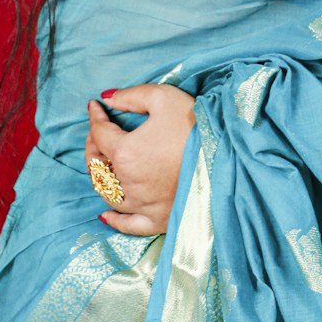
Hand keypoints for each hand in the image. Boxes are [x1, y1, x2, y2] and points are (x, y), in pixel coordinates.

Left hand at [85, 84, 196, 235]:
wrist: (229, 156)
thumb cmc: (196, 125)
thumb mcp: (164, 98)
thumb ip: (132, 96)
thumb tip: (107, 97)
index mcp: (126, 151)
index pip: (99, 132)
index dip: (95, 116)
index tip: (95, 106)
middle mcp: (128, 181)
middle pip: (97, 164)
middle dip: (93, 144)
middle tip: (97, 132)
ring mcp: (142, 204)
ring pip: (107, 193)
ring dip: (100, 176)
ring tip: (102, 163)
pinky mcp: (157, 220)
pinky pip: (128, 225)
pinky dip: (114, 220)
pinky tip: (105, 214)